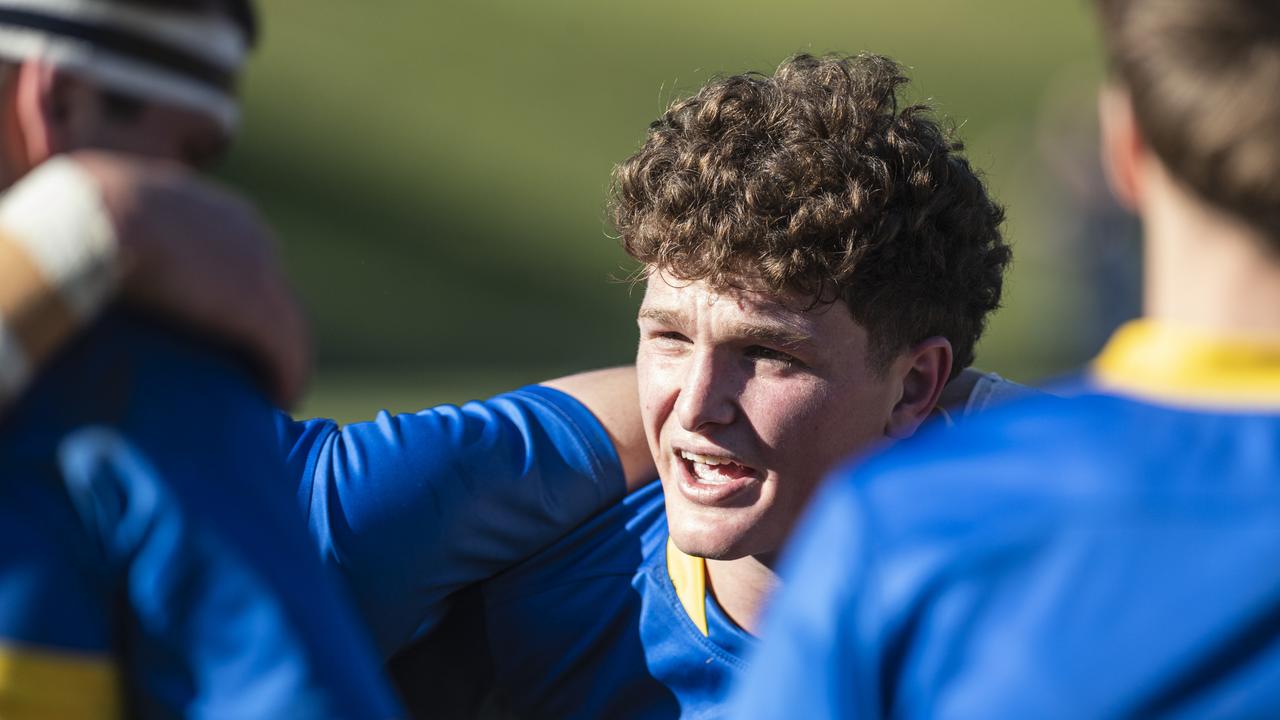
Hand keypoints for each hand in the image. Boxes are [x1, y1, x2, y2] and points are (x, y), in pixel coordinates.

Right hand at [71, 151, 311, 407]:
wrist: (93, 221)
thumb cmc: (75, 217)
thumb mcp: (102, 210)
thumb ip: (116, 233)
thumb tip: (83, 257)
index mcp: (209, 208)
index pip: (238, 252)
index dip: (232, 289)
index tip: (220, 320)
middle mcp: (246, 231)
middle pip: (269, 286)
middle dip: (260, 323)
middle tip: (244, 361)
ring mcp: (261, 269)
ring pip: (287, 322)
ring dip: (280, 357)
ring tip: (267, 388)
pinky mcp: (263, 309)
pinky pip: (289, 351)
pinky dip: (287, 377)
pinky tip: (280, 398)